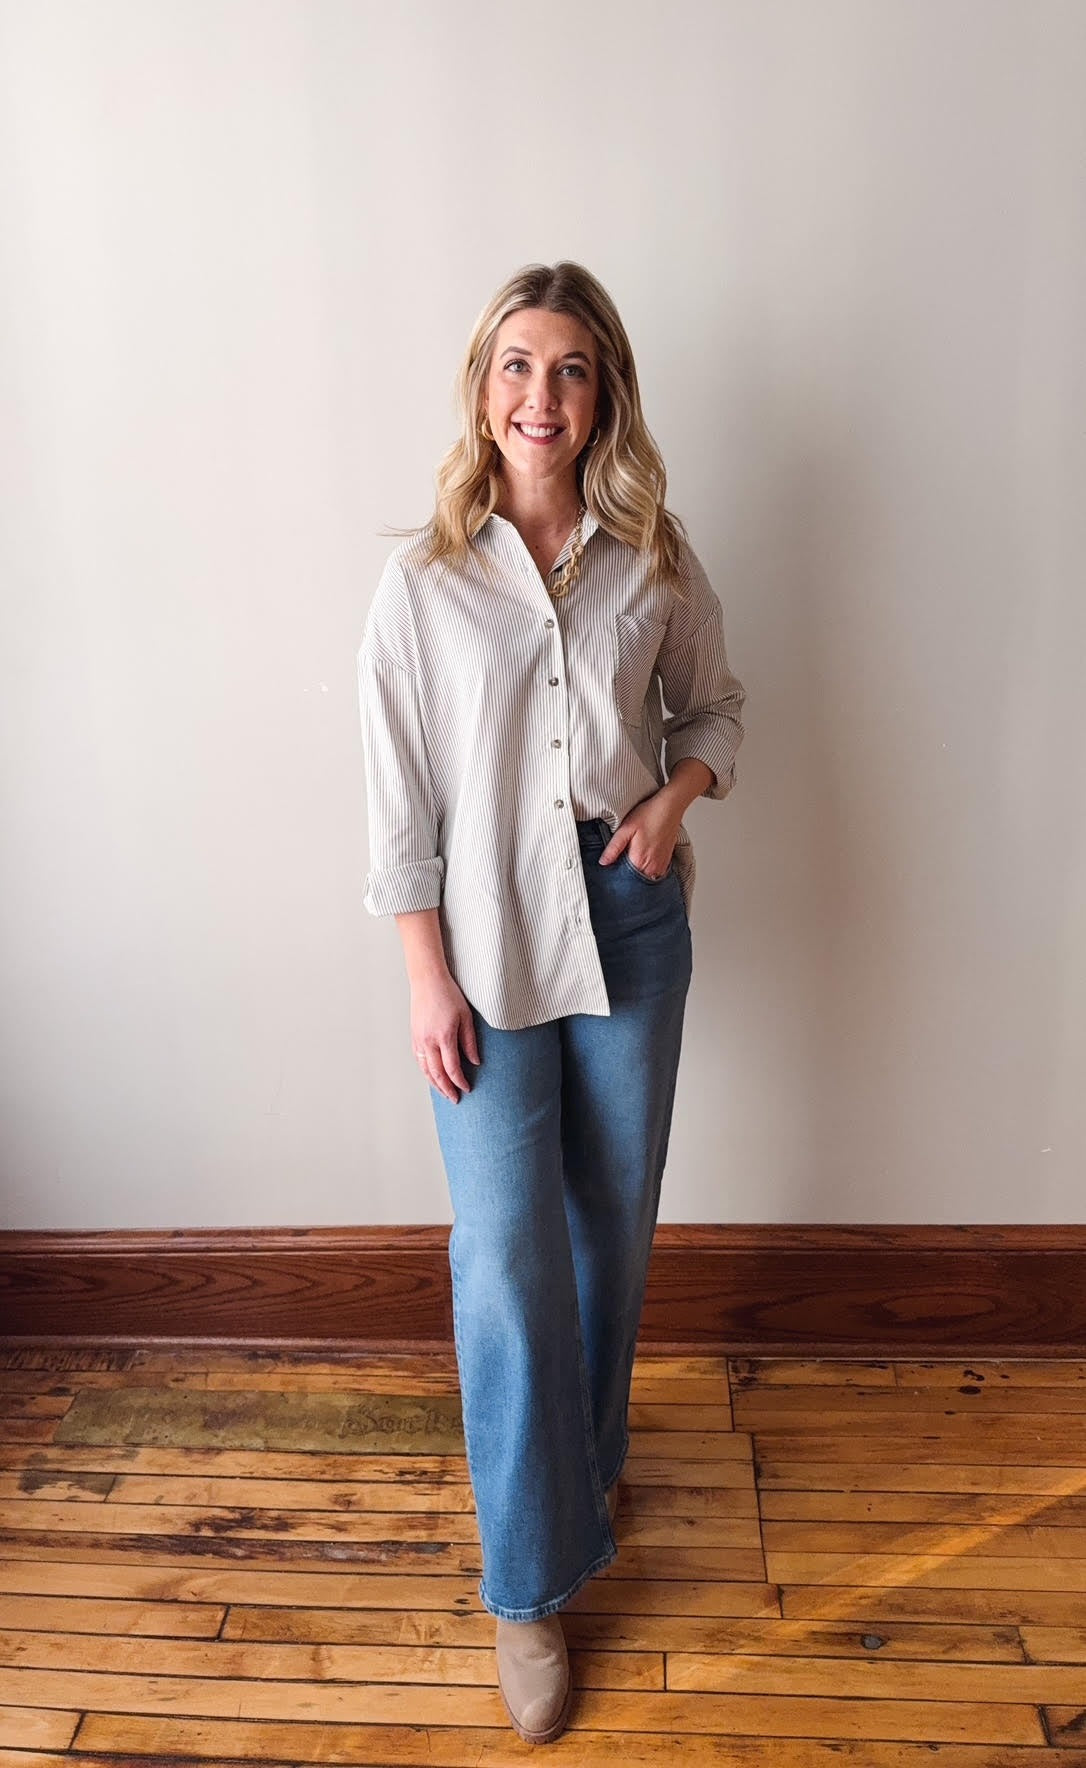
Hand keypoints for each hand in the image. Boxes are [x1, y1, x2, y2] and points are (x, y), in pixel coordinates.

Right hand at [410, 973, 479, 1103]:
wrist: (427, 981)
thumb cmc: (449, 995)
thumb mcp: (466, 1017)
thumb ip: (470, 1041)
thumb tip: (475, 1062)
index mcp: (444, 1037)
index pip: (452, 1069)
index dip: (460, 1082)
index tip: (467, 1089)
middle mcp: (428, 1042)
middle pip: (437, 1074)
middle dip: (446, 1089)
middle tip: (455, 1099)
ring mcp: (419, 1040)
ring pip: (425, 1070)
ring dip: (435, 1084)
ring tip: (444, 1092)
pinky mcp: (414, 1037)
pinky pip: (419, 1060)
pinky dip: (426, 1072)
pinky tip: (432, 1076)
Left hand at [598, 791, 680, 878]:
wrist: (669, 808)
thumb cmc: (649, 815)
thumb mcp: (626, 828)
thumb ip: (614, 848)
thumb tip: (603, 862)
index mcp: (639, 861)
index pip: (623, 878)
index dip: (615, 873)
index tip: (612, 865)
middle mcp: (652, 868)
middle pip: (634, 880)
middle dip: (626, 874)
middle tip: (623, 857)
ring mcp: (660, 866)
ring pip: (643, 877)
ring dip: (637, 871)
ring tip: (634, 854)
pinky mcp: (666, 863)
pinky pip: (653, 873)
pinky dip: (646, 868)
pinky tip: (643, 855)